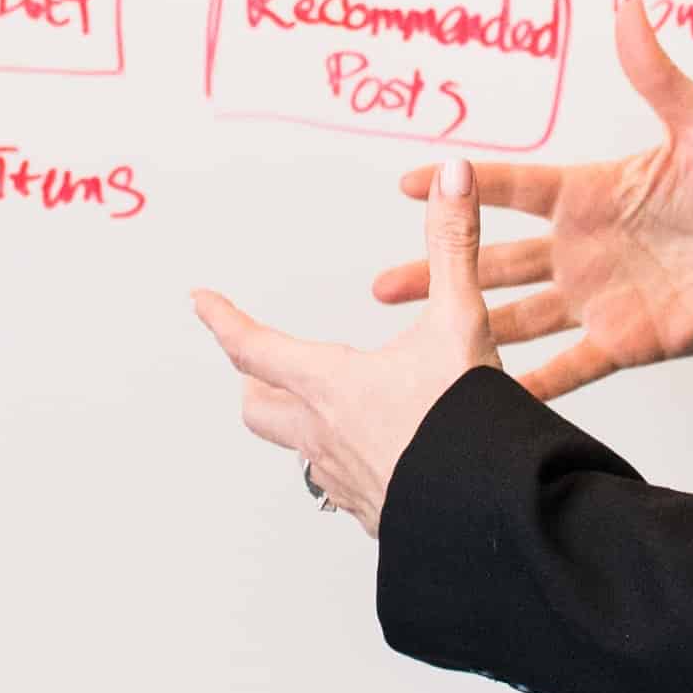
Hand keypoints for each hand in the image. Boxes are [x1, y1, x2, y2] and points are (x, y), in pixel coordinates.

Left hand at [193, 162, 497, 536]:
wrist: (493, 515)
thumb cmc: (468, 423)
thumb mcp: (463, 321)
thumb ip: (455, 246)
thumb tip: (454, 177)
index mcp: (331, 385)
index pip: (253, 348)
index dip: (222, 319)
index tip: (199, 301)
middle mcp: (325, 436)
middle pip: (258, 409)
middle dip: (253, 382)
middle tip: (254, 363)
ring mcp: (346, 482)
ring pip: (299, 452)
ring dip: (301, 425)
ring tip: (323, 408)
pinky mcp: (375, 514)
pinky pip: (342, 487)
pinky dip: (347, 463)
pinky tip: (379, 456)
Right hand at [371, 0, 692, 397]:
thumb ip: (654, 72)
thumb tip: (631, 1)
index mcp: (593, 194)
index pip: (513, 188)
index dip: (462, 186)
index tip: (411, 182)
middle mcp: (586, 249)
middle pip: (496, 261)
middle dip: (440, 269)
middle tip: (385, 285)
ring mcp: (601, 299)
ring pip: (517, 316)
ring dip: (468, 326)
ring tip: (418, 340)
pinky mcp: (627, 341)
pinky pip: (570, 368)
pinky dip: (531, 385)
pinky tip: (489, 394)